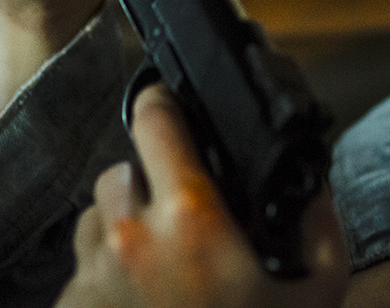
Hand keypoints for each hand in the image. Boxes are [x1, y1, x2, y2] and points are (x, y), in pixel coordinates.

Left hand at [59, 84, 350, 307]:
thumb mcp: (316, 297)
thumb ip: (321, 229)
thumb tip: (313, 184)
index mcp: (190, 216)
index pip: (154, 116)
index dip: (165, 103)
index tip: (176, 106)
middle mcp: (130, 233)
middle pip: (126, 165)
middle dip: (155, 179)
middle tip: (189, 214)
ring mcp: (92, 271)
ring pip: (101, 213)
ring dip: (129, 224)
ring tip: (168, 267)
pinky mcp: (69, 303)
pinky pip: (85, 264)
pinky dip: (111, 271)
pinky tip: (146, 301)